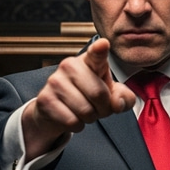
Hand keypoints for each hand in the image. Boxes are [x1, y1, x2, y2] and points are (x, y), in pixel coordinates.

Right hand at [21, 37, 135, 159]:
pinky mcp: (45, 98)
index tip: (103, 44)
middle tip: (98, 107)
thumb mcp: (111, 94)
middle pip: (99, 94)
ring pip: (85, 110)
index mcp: (90, 61)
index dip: (100, 49)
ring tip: (84, 111)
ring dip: (90, 118)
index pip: (96, 53)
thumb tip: (117, 103)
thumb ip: (124, 97)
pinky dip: (77, 125)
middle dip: (104, 108)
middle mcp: (70, 66)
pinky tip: (72, 116)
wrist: (57, 109)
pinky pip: (71, 121)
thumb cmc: (88, 96)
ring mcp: (55, 81)